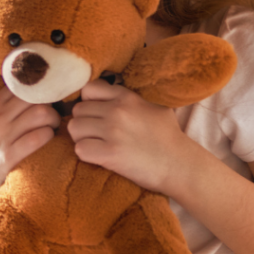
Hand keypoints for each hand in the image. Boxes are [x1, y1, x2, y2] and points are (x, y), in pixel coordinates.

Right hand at [0, 86, 60, 211]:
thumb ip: (6, 106)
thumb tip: (34, 90)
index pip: (21, 83)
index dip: (40, 87)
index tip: (48, 95)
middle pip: (35, 95)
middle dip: (51, 103)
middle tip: (54, 113)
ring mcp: (1, 137)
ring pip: (41, 113)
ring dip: (54, 119)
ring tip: (53, 127)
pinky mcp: (8, 157)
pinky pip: (37, 138)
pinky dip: (49, 136)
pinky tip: (48, 140)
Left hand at [68, 79, 193, 195]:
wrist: (180, 164)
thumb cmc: (168, 136)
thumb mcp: (154, 105)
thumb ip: (131, 96)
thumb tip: (110, 91)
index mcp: (126, 96)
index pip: (88, 89)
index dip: (89, 102)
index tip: (97, 114)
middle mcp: (117, 110)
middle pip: (78, 110)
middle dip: (84, 122)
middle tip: (97, 134)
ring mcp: (112, 131)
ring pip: (74, 128)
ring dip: (82, 138)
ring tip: (96, 145)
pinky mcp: (109, 154)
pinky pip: (79, 149)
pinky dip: (86, 154)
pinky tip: (99, 156)